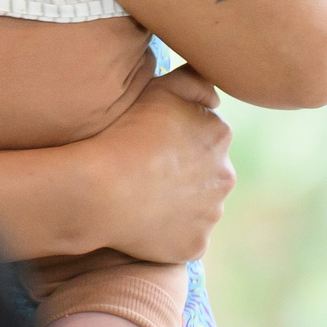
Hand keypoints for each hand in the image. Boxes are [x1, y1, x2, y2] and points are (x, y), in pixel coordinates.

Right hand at [81, 68, 233, 264]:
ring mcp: (211, 215)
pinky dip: (168, 232)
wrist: (102, 188)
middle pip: (205, 173)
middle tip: (145, 170)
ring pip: (197, 207)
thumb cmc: (124, 132)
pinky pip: (184, 238)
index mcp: (219, 136)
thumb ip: (194, 81)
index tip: (150, 141)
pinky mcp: (195, 245)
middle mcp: (224, 176)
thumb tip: (215, 97)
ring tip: (140, 196)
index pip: (204, 134)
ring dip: (177, 203)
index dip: (176, 137)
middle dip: (184, 172)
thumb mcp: (159, 88)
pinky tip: (142, 222)